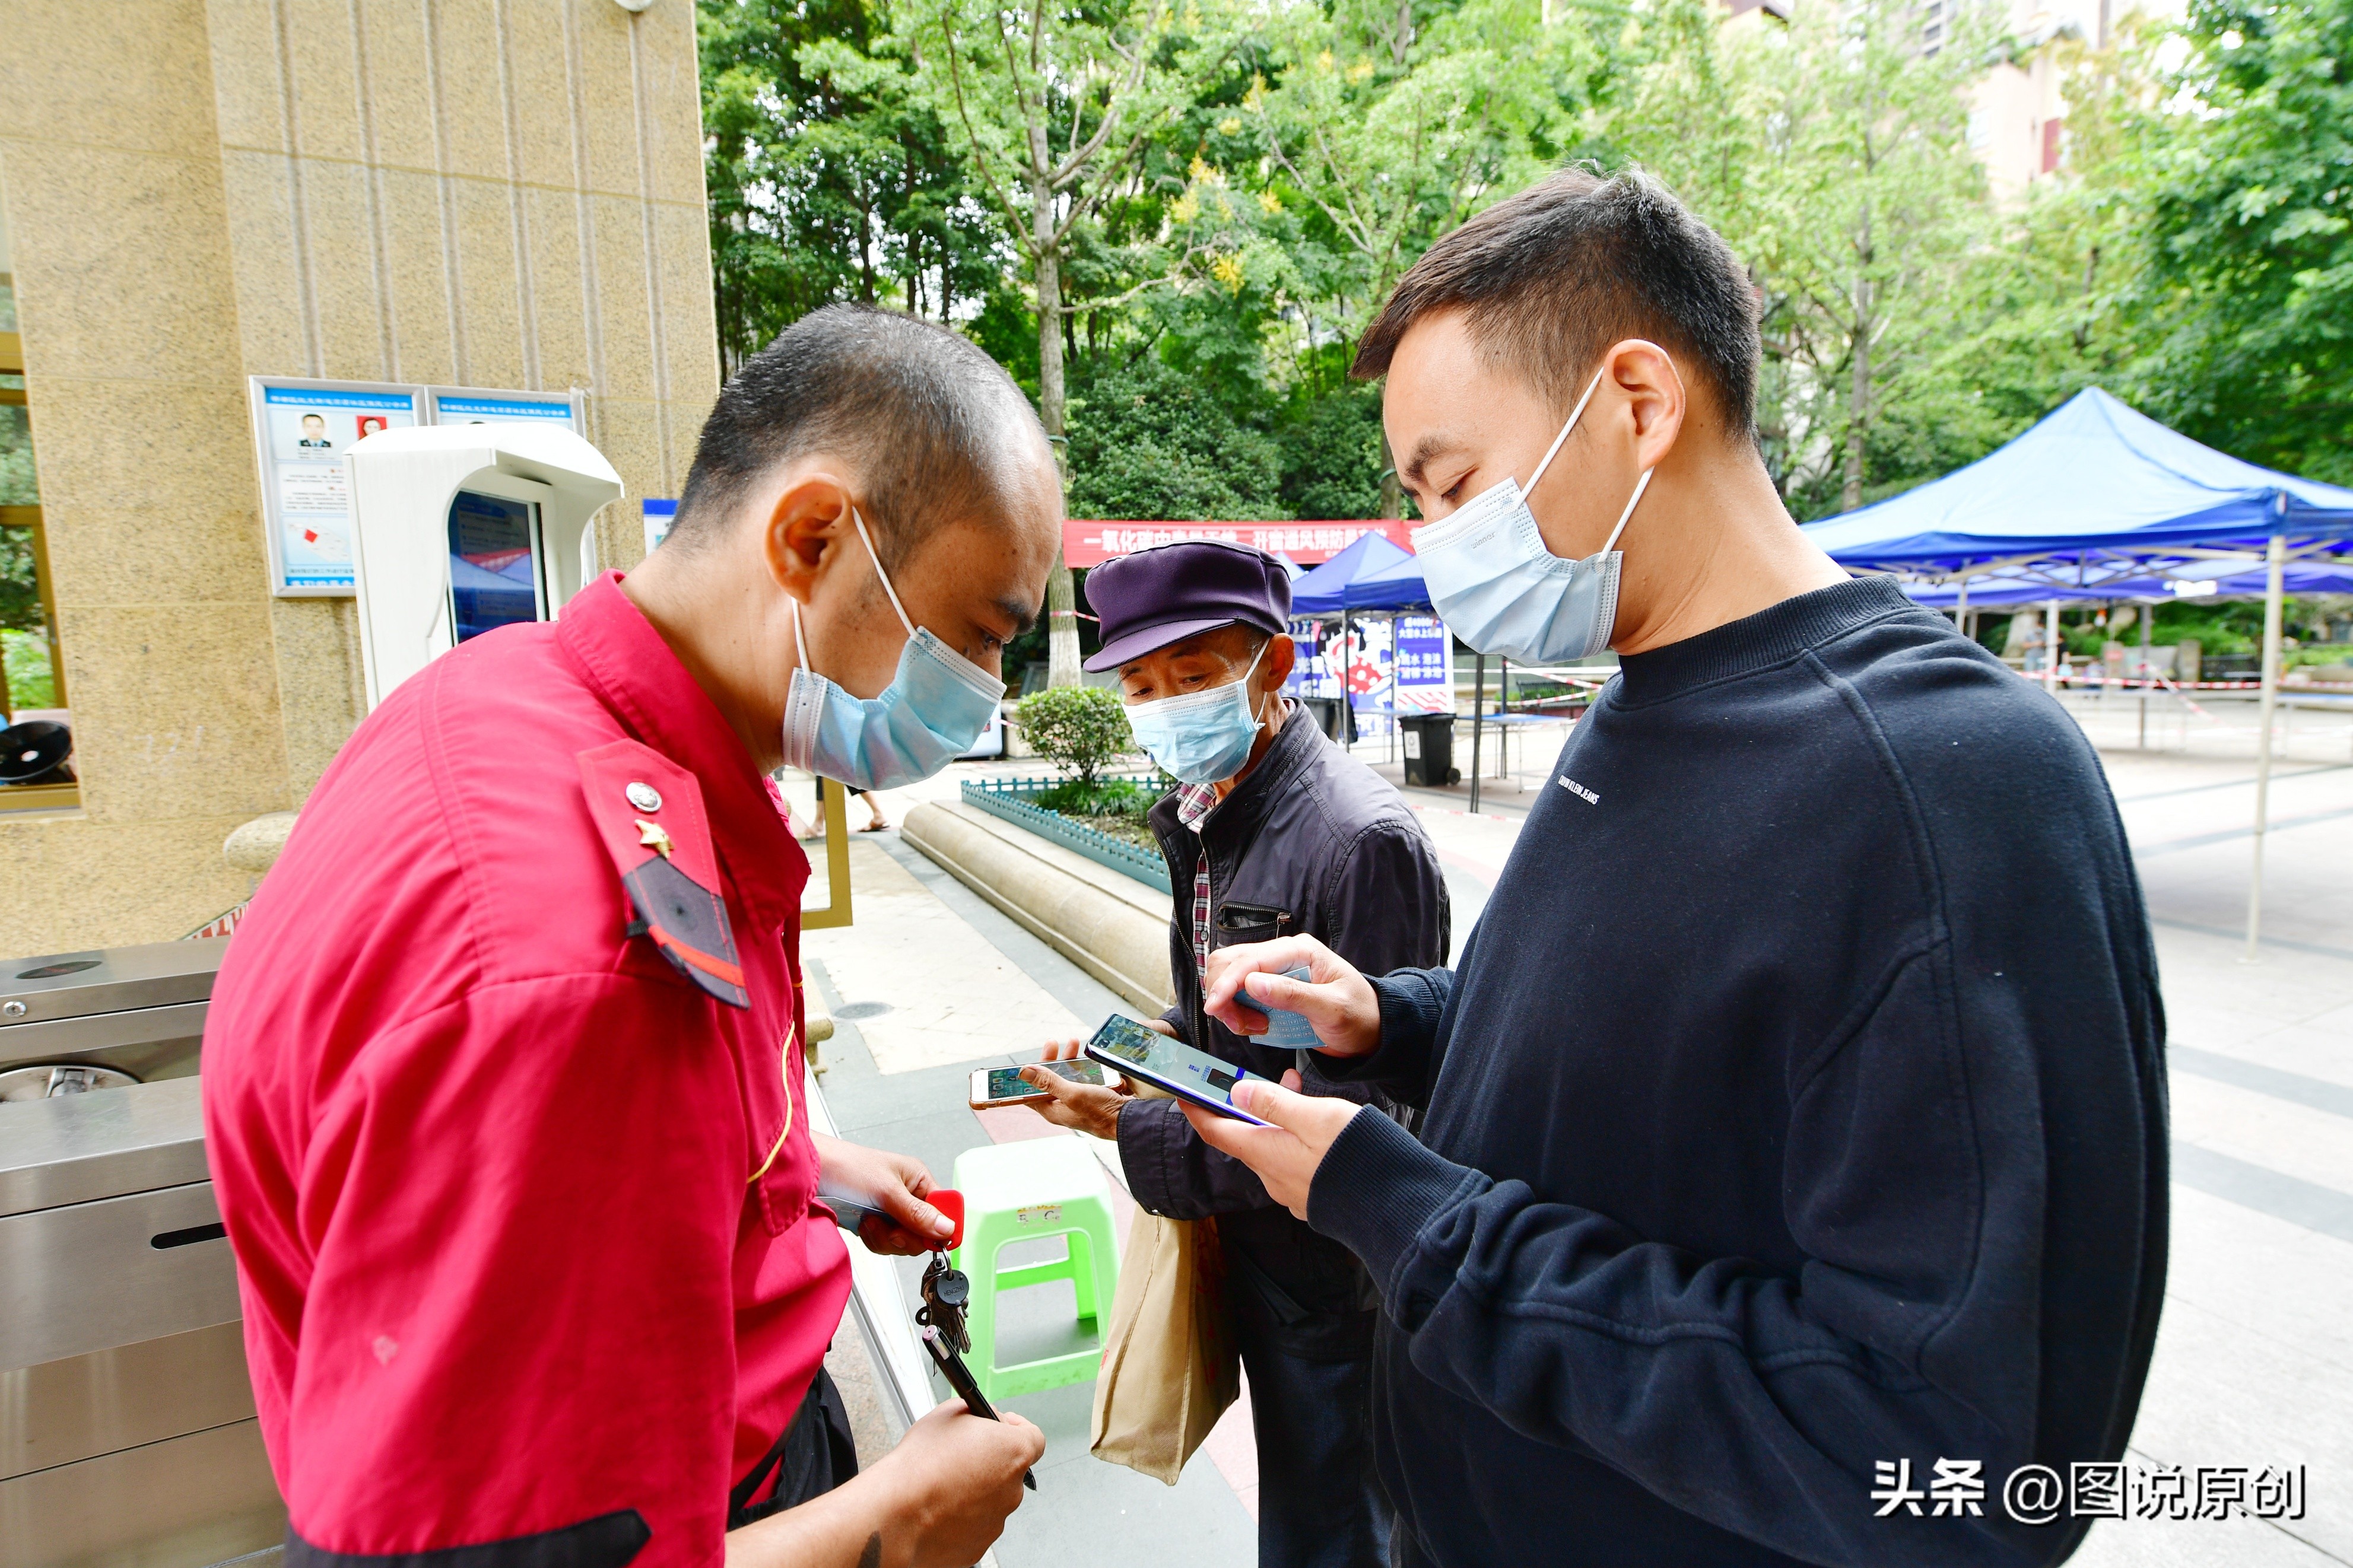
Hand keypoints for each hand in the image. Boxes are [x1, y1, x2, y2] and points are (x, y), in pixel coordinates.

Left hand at [813, 1134, 954, 1254]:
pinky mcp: (875, 1223)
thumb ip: (917, 1213)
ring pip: (904, 1242)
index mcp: (918, 1180)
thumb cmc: (846, 1166)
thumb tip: (946, 1228)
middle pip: (925, 1232)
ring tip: (871, 1221)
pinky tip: (863, 1226)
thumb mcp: (886, 1191)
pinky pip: (885, 1244)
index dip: (942, 1228)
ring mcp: (891, 1211)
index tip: (932, 1241)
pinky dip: (874, 1240)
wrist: (811, 1173)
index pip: (945, 1209)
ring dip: (886, 1238)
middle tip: (891, 1229)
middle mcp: (908, 1195)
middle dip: (906, 1236)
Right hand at [869, 1401, 1045, 1567]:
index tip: (998, 1427)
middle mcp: (1012, 1490)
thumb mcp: (949, 1414)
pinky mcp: (978, 1546)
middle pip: (1009, 1470)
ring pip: (991, 1499)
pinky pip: (974, 1525)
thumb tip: (985, 1417)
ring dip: (974, 1491)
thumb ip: (978, 1413)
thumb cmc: (919, 1466)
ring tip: (941, 1484)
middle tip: (960, 1456)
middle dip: (989, 1461)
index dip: (1015, 1429)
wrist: (896, 1515)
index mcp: (1013, 1453)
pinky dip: (960, 1517)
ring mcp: (996, 1522)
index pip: (1034, 1437)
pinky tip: (937, 1507)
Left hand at [1020, 1034, 1150, 1140]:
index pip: (1030, 1093)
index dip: (1028, 1076)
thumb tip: (1023, 1071)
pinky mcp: (1092, 1098)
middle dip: (1051, 1061)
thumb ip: (1049, 1082)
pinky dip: (1083, 1067)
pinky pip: (1083, 1080)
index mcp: (1053, 1110)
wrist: (1131, 1121)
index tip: (1028, 1058)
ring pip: (1068, 1078)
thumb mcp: (1072, 1093)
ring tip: (1074, 1043)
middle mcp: (1063, 1107)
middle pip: (1050, 1081)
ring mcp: (1078, 1103)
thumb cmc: (1101, 1112)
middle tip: (1054, 1043)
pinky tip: (1088, 1057)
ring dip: (1069, 1060)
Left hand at [1180, 1071, 1364, 1219]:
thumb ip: (1273, 1103)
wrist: (1392, 1204)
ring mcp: (1292, 1191)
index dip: (1197, 1111)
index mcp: (1265, 1153)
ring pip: (1273, 1147)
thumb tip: (1236, 1093)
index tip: (1183, 1094)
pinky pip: (1294, 1162)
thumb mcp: (1313, 1116)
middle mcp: (1272, 1176)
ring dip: (1279, 1119)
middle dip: (1250, 1106)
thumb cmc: (1353, 1155)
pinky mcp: (1313, 1197)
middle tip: (1268, 1080)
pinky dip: (1296, 1138)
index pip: (1216, 1131)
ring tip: (1302, 1091)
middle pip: (1246, 1137)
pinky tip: (1319, 1128)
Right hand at [1201, 936, 1381, 1056]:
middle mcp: (1282, 955)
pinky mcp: (1268, 988)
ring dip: (1229, 1004)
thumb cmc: (1359, 1016)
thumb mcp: (1332, 1009)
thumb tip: (1252, 983)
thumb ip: (1293, 995)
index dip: (1227, 983)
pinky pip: (1236, 992)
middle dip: (1224, 994)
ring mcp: (1273, 971)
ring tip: (1254, 1026)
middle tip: (1242, 1025)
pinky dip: (1235, 1010)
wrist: (1370, 1031)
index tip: (1215, 1008)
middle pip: (1229, 962)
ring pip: (1227, 976)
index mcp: (1299, 950)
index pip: (1250, 959)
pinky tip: (1256, 1025)